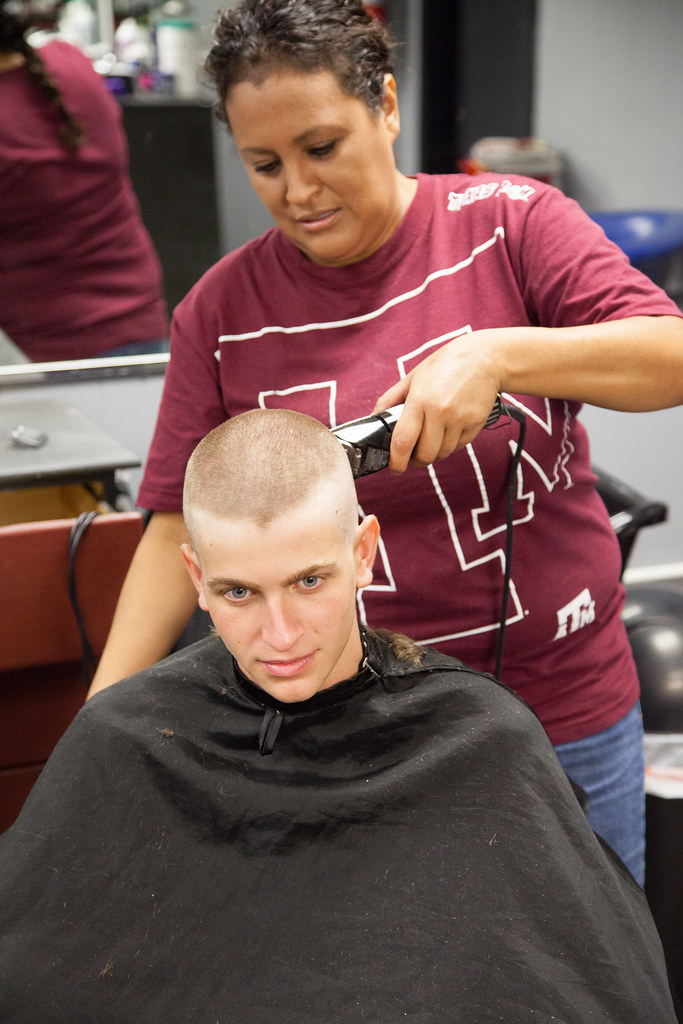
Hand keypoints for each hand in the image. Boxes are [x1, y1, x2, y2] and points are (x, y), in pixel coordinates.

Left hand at [373, 330, 502, 473]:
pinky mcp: (475, 424)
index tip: (395, 468)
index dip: (397, 461)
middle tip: (414, 455)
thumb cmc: (445, 365)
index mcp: (419, 400)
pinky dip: (451, 444)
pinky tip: (450, 428)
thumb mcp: (413, 377)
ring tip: (433, 436)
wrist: (484, 358)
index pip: (403, 441)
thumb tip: (374, 418)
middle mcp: (440, 412)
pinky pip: (459, 447)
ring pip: (442, 454)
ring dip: (435, 452)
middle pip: (425, 455)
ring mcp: (460, 419)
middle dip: (417, 460)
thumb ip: (390, 399)